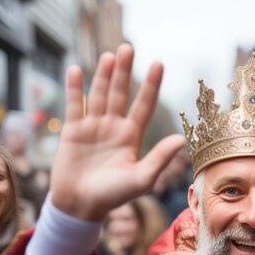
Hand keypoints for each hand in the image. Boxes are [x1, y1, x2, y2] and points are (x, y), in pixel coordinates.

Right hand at [50, 44, 185, 220]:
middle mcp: (114, 128)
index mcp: (132, 137)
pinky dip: (75, 88)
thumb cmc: (113, 196)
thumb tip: (182, 138)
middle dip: (125, 72)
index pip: (144, 105)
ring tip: (110, 56)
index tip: (158, 63)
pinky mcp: (73, 131)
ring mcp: (93, 127)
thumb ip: (160, 158)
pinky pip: (75, 105)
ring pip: (100, 95)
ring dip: (104, 75)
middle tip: (129, 48)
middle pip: (121, 94)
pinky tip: (77, 70)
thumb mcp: (141, 179)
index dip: (151, 85)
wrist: (81, 206)